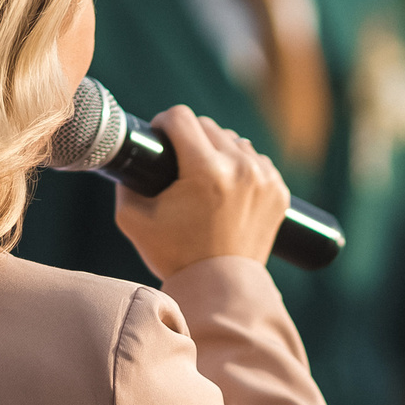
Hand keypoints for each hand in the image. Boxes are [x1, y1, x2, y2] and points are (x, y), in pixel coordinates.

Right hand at [114, 106, 291, 281]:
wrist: (220, 287)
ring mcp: (264, 178)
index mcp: (207, 171)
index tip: (158, 137)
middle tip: (178, 163)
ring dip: (217, 151)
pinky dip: (240, 167)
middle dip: (189, 139)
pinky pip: (255, 160)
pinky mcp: (278, 190)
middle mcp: (241, 168)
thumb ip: (126, 183)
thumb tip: (133, 154)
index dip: (163, 123)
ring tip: (204, 176)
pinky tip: (228, 187)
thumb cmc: (175, 254)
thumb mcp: (132, 219)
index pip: (181, 117)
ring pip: (233, 140)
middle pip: (207, 126)